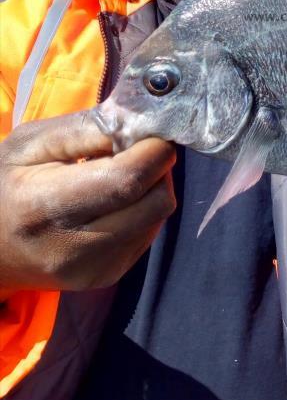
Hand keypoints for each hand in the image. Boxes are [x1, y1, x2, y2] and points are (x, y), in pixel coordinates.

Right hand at [0, 112, 175, 292]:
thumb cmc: (6, 183)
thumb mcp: (31, 143)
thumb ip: (87, 128)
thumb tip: (140, 123)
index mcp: (44, 207)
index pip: (127, 179)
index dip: (152, 150)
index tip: (150, 131)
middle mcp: (73, 248)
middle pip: (156, 201)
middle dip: (159, 166)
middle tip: (139, 148)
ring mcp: (93, 269)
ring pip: (159, 216)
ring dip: (153, 187)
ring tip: (121, 173)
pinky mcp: (107, 276)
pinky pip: (149, 233)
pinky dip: (144, 209)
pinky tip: (115, 201)